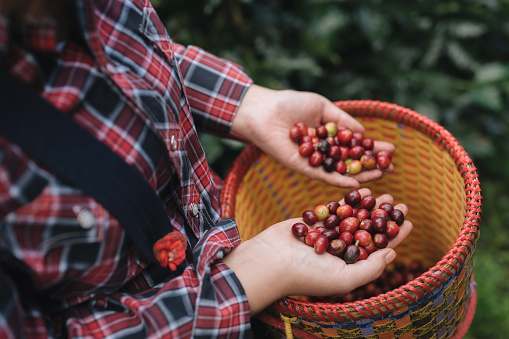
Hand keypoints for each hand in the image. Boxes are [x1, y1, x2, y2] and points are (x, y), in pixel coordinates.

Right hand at [221, 189, 412, 314]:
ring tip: (386, 196)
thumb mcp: (345, 279)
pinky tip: (363, 191)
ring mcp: (326, 236)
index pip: (378, 251)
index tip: (410, 223)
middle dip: (384, 218)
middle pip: (368, 231)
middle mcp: (339, 251)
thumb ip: (370, 268)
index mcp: (349, 267)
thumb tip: (392, 254)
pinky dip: (348, 200)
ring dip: (370, 207)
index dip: (395, 237)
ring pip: (353, 218)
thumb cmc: (307, 274)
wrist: (271, 260)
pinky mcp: (314, 222)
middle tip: (401, 204)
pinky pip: (335, 209)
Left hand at [231, 85, 394, 187]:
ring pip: (342, 171)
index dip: (373, 148)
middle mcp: (324, 152)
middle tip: (392, 167)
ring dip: (362, 175)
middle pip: (352, 161)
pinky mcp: (304, 168)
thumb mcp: (323, 107)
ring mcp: (315, 162)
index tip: (392, 150)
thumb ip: (343, 120)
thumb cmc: (291, 104)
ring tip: (382, 175)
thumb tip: (363, 132)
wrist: (265, 111)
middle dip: (372, 164)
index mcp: (329, 137)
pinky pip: (324, 176)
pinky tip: (356, 183)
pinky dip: (340, 181)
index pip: (356, 145)